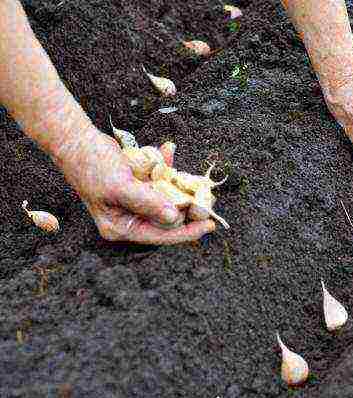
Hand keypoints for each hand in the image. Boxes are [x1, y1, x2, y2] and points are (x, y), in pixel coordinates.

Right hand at [54, 127, 214, 243]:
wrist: (76, 139)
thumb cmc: (92, 166)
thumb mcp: (121, 187)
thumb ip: (148, 203)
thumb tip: (174, 218)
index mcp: (121, 227)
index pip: (159, 235)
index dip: (186, 232)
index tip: (208, 224)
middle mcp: (129, 217)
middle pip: (166, 218)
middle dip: (188, 208)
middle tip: (209, 200)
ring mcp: (134, 201)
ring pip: (166, 198)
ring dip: (179, 185)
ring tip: (197, 180)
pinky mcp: (138, 184)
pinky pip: (159, 180)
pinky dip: (165, 167)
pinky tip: (168, 150)